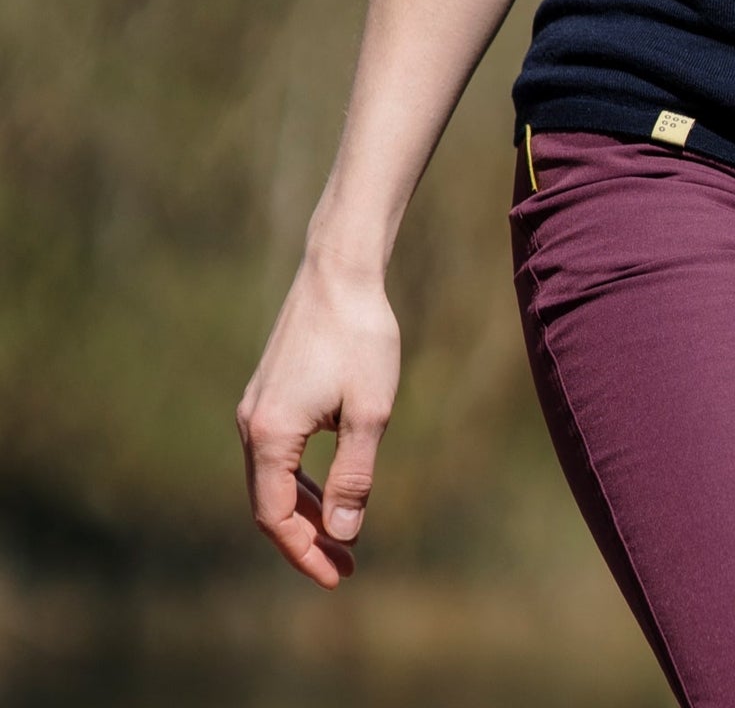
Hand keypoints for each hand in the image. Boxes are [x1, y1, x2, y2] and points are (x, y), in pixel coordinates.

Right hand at [236, 249, 400, 587]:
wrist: (340, 272)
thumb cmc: (361, 338)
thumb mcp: (369, 411)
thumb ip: (353, 476)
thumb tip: (343, 533)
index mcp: (270, 435)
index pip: (276, 517)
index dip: (305, 552)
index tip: (337, 576)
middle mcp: (251, 425)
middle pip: (267, 503)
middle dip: (305, 538)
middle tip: (345, 565)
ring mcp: (255, 407)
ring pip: (270, 479)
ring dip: (301, 510)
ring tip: (341, 535)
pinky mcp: (268, 392)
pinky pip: (275, 454)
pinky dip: (297, 480)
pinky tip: (326, 488)